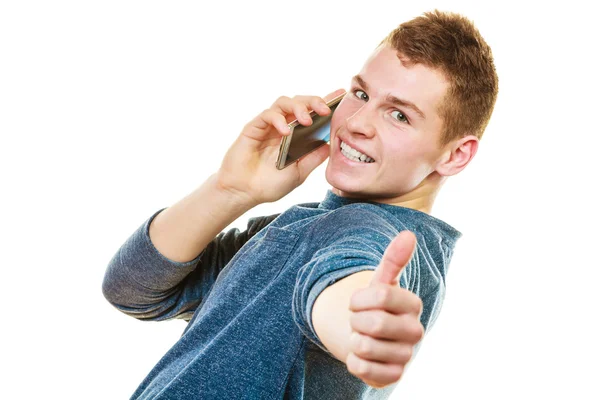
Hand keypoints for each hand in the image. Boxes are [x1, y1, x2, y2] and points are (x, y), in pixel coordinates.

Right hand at [216, 88, 346, 205]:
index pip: (312, 113)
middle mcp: (283, 126)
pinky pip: (267, 115)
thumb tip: (331, 144)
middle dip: (314, 101)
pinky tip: (286, 132)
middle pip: (300, 102)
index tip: (341, 95)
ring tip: (306, 120)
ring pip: (284, 103)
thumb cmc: (269, 184)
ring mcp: (268, 126)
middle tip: (325, 110)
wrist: (244, 193)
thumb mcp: (299, 173)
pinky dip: (278, 120)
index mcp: (296, 135)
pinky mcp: (253, 127)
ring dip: (298, 107)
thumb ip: (313, 158)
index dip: (326, 102)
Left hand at [346, 231, 423, 388]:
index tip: (358, 302)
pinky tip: (363, 356)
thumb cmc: (375, 305)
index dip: (359, 299)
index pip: (381, 295)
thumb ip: (393, 259)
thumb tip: (408, 234)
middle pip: (374, 323)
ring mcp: (407, 355)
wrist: (369, 336)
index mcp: (413, 304)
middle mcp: (416, 330)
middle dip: (356, 321)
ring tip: (362, 337)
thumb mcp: (380, 281)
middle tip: (359, 321)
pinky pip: (362, 368)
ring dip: (354, 341)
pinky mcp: (394, 376)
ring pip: (365, 347)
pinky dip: (353, 361)